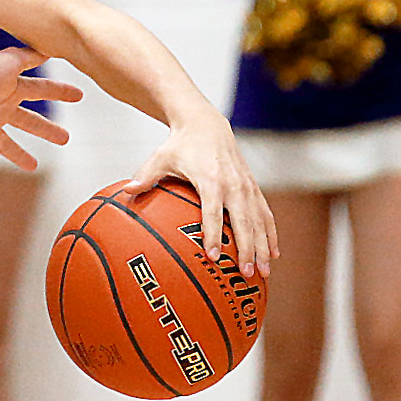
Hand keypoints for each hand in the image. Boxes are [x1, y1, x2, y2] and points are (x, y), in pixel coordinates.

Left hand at [0, 46, 80, 198]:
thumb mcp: (11, 60)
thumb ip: (31, 55)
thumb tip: (52, 47)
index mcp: (10, 89)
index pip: (41, 91)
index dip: (60, 93)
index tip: (79, 96)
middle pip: (28, 122)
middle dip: (46, 130)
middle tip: (65, 139)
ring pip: (6, 146)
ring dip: (19, 156)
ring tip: (33, 166)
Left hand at [126, 112, 277, 278]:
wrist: (207, 126)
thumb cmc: (181, 145)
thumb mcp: (161, 157)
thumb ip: (146, 176)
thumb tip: (126, 191)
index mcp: (210, 179)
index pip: (213, 213)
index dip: (214, 235)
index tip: (214, 257)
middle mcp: (233, 185)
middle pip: (243, 222)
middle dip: (247, 249)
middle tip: (247, 274)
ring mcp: (247, 187)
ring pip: (259, 221)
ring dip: (263, 247)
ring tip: (265, 273)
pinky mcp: (254, 187)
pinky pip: (266, 214)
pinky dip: (271, 233)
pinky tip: (273, 252)